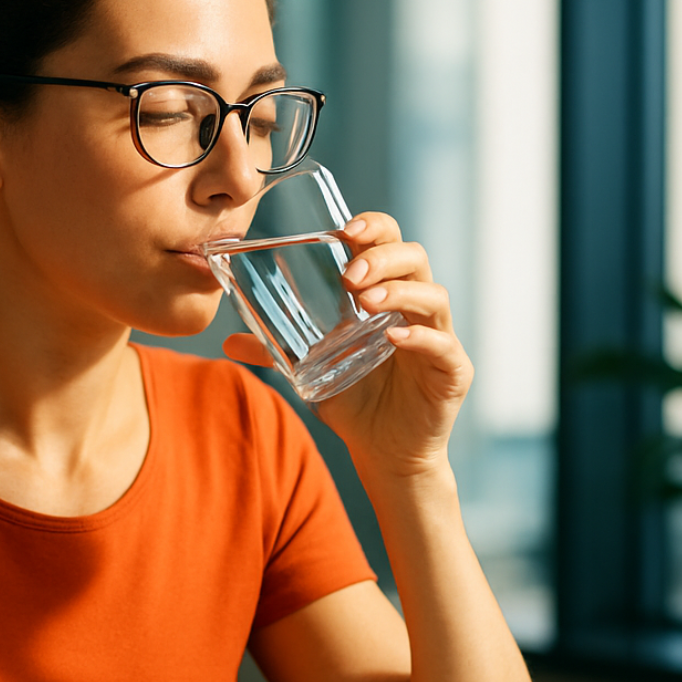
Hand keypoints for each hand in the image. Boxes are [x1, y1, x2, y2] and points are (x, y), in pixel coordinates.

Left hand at [223, 211, 470, 478]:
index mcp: (387, 295)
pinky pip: (443, 345)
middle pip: (415, 258)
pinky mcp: (452, 371)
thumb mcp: (311, 371)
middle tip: (350, 275)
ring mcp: (439, 337)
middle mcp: (416, 309)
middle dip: (383, 257)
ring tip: (366, 302)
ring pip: (433, 296)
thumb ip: (276, 351)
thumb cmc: (356, 402)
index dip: (374, 227)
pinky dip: (420, 337)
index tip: (346, 230)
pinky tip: (394, 339)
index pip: (389, 243)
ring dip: (398, 292)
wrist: (385, 454)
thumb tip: (229, 341)